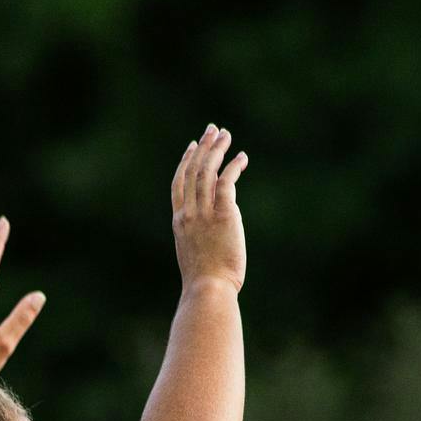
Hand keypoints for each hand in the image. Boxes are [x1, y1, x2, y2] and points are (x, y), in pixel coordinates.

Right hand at [170, 124, 248, 293]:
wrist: (207, 290)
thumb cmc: (205, 284)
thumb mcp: (195, 257)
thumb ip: (200, 239)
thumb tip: (215, 237)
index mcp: (179, 222)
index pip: (178, 184)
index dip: (185, 162)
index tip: (193, 147)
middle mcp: (188, 213)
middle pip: (192, 171)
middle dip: (203, 148)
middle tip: (213, 130)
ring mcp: (204, 213)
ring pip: (207, 171)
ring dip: (217, 150)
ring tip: (226, 135)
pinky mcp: (223, 214)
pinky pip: (226, 182)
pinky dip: (234, 166)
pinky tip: (241, 157)